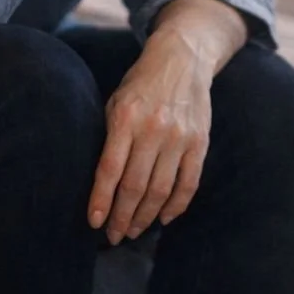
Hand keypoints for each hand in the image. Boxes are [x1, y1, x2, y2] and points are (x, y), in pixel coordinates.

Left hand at [88, 30, 212, 244]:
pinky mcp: (199, 142)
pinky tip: (163, 218)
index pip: (110, 169)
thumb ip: (110, 137)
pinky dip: (176, 206)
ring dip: (145, 217)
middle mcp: (153, 128)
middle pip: (135, 186)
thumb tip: (101, 183)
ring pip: (161, 191)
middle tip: (113, 235)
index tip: (94, 222)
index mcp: (126, 117)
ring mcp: (179, 136)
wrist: (183, 57)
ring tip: (133, 230)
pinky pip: (188, 184)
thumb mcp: (117, 101)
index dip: (101, 200)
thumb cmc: (141, 83)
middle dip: (121, 217)